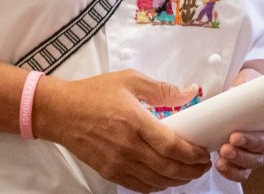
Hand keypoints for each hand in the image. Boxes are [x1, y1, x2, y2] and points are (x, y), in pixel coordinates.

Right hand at [32, 69, 211, 192]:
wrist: (60, 111)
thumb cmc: (92, 94)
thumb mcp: (129, 81)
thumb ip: (162, 89)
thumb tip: (190, 92)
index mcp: (134, 121)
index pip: (172, 146)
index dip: (193, 153)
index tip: (203, 152)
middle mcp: (127, 146)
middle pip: (168, 168)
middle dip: (191, 170)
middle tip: (202, 165)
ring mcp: (118, 162)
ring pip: (156, 181)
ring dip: (177, 180)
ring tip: (189, 172)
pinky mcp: (109, 172)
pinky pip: (140, 186)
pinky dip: (157, 186)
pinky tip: (165, 178)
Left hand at [214, 68, 263, 182]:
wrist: (250, 92)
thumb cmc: (254, 85)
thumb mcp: (252, 79)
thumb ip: (244, 84)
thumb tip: (232, 93)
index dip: (256, 140)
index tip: (235, 136)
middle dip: (243, 154)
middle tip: (226, 148)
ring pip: (254, 164)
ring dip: (236, 163)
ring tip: (221, 158)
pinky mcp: (251, 158)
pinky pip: (244, 171)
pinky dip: (232, 171)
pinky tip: (221, 166)